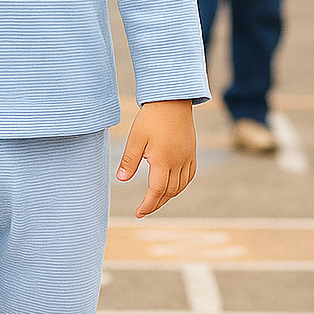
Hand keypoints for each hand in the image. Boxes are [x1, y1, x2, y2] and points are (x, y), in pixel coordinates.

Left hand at [116, 99, 196, 217]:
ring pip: (180, 186)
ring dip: (168, 196)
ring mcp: (187, 157)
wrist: (172, 100)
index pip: (156, 191)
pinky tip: (172, 187)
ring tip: (155, 200)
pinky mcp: (191, 152)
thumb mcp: (135, 138)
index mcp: (163, 160)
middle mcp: (178, 162)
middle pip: (169, 192)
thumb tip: (121, 180)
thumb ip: (129, 161)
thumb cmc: (151, 118)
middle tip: (144, 210)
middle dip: (156, 203)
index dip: (148, 205)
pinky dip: (180, 185)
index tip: (139, 213)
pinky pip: (189, 176)